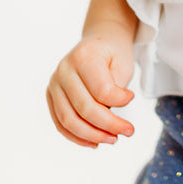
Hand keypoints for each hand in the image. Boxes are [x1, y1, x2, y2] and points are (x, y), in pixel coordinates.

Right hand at [46, 29, 135, 148]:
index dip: (119, 100)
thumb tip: (106, 119)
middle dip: (109, 125)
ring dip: (92, 135)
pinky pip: (60, 123)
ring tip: (112, 139)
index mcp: (84, 57)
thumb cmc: (113, 54)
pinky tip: (94, 142)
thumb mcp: (122, 65)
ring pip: (69, 119)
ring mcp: (54, 83)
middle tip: (128, 131)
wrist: (99, 41)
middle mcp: (64, 70)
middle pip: (84, 108)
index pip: (101, 90)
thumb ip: (114, 91)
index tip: (131, 97)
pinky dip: (76, 136)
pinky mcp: (51, 95)